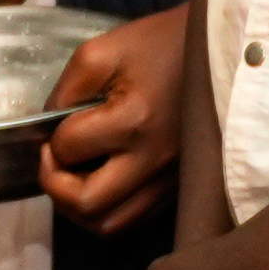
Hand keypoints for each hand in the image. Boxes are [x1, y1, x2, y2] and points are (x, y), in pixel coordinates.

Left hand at [42, 6, 185, 233]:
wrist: (220, 53)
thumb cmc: (161, 45)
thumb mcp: (102, 52)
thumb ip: (65, 90)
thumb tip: (48, 126)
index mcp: (134, 120)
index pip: (70, 150)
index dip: (51, 139)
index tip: (56, 124)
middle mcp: (153, 160)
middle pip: (88, 204)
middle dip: (56, 186)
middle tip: (54, 160)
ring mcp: (168, 179)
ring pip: (110, 224)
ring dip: (79, 207)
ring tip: (72, 178)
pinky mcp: (176, 187)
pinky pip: (133, 219)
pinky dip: (107, 210)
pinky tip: (101, 184)